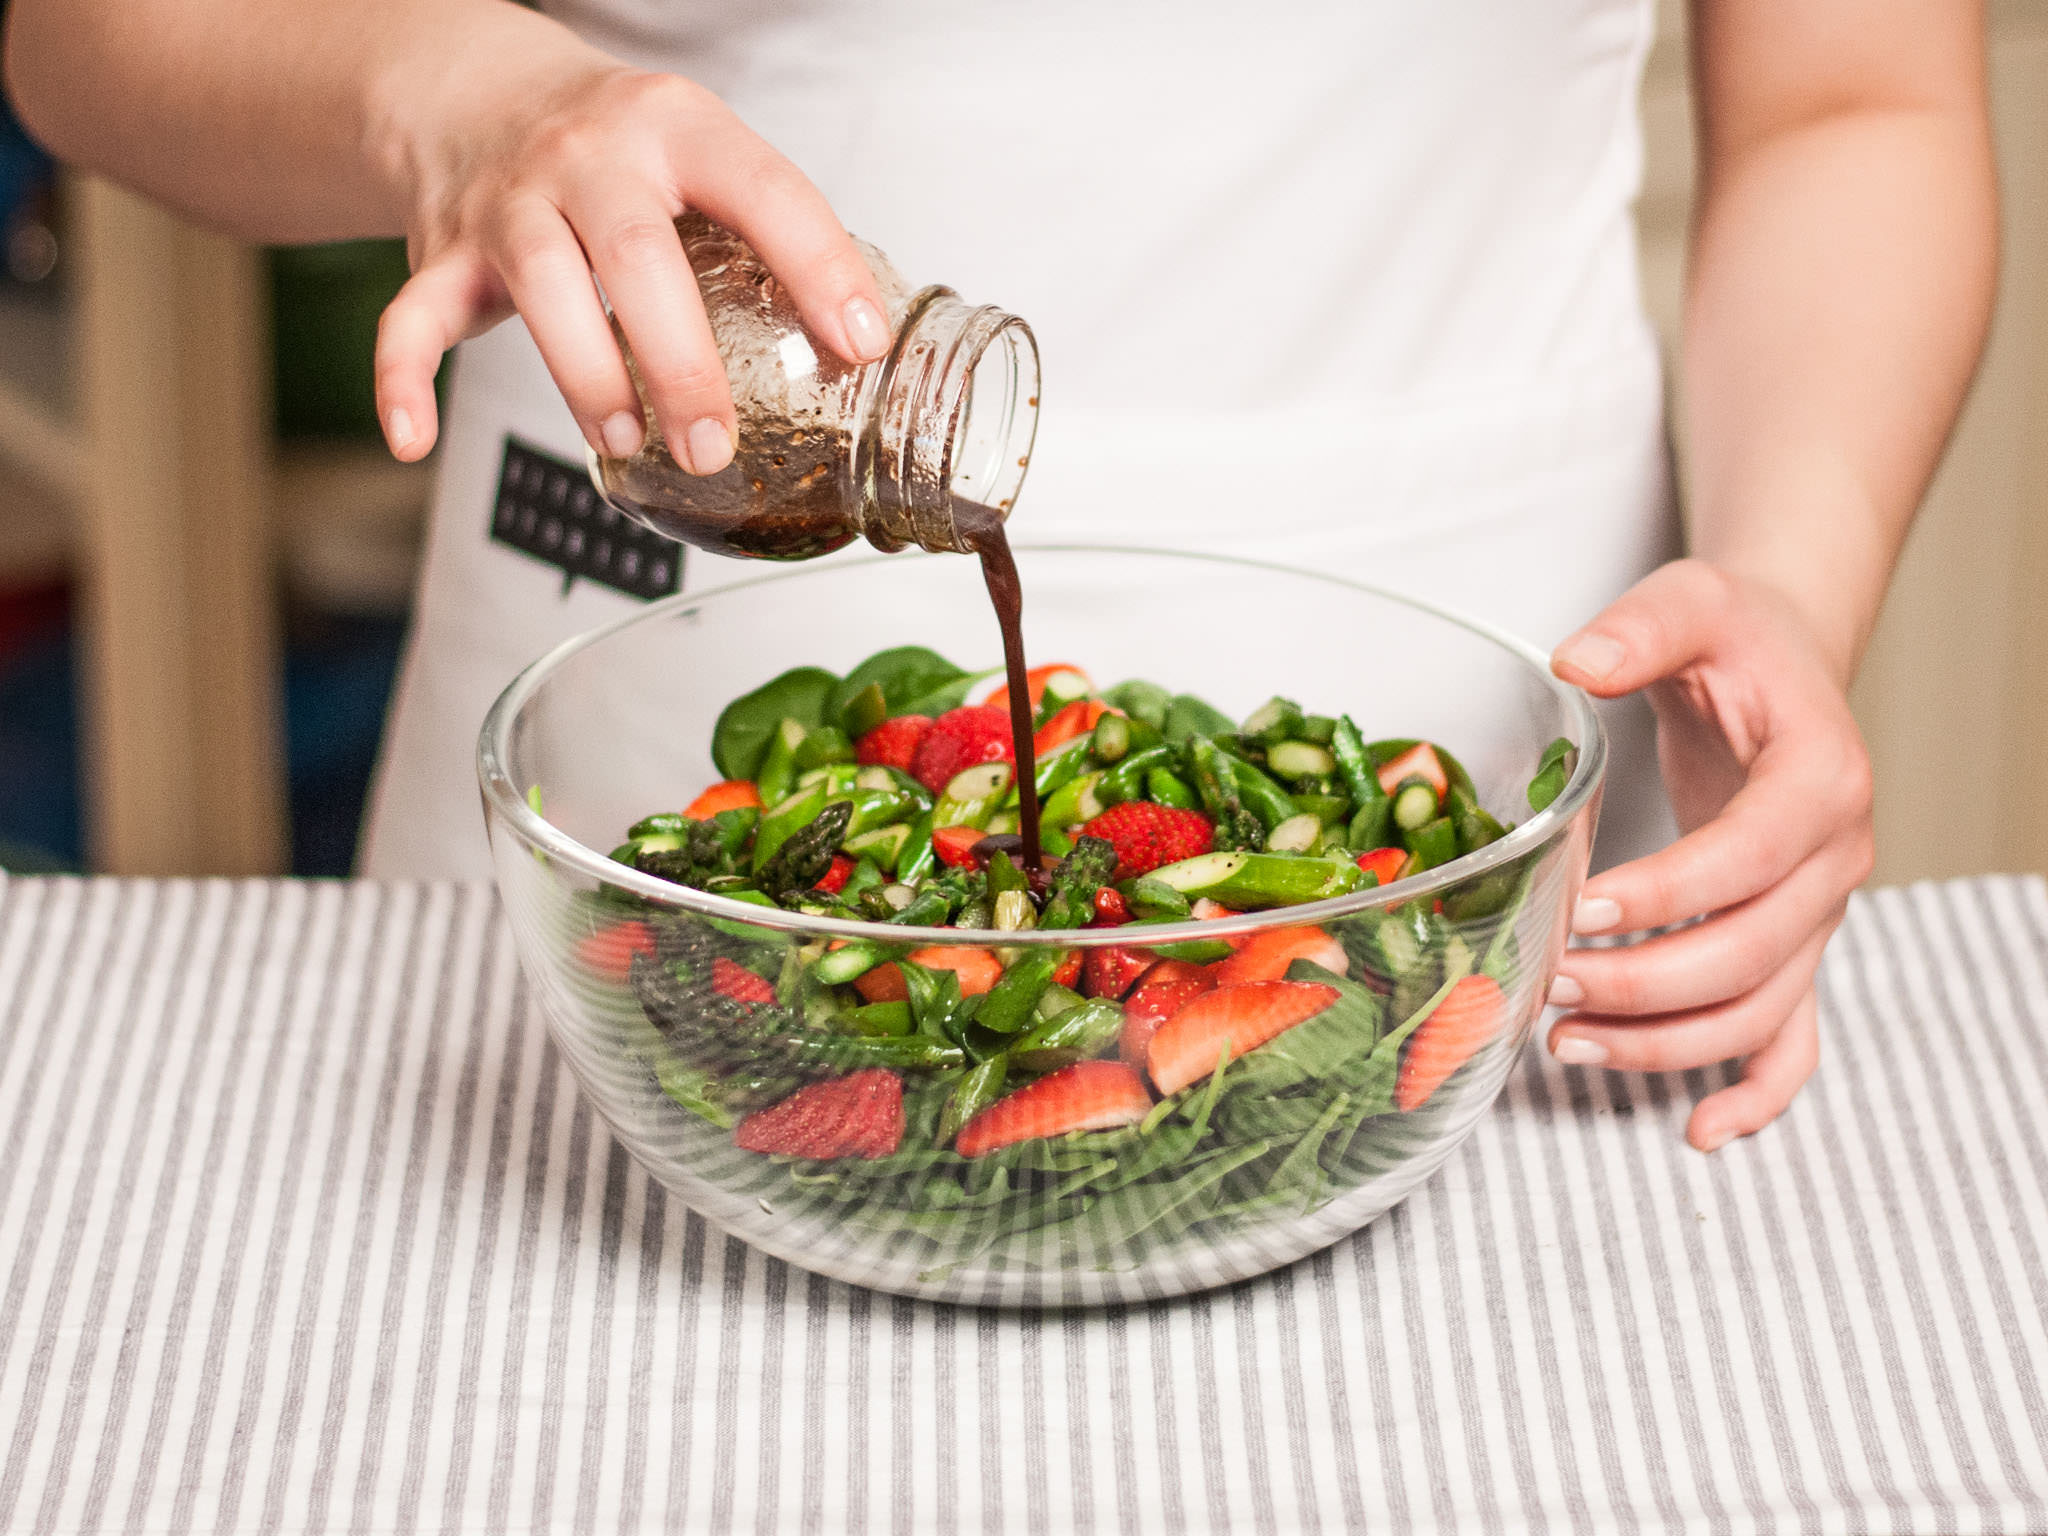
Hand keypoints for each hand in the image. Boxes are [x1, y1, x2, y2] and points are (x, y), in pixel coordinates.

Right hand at [371, 34, 890, 470]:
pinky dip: (401, 379)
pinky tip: (414, 440)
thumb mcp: (702, 154)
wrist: (475, 88)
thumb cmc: (618, 149)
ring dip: (584, 376)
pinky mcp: (444, 250)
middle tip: (714, 444)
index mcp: (677, 128)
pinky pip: (410, 315)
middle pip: (636, 252)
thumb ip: (767, 236)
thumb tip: (860, 344)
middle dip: (678, 358)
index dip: (818, 265)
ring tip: (625, 445)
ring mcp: (510, 202)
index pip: (761, 189)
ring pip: (541, 284)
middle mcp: (589, 156)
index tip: (859, 346)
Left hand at [1543, 559, 1875, 1150]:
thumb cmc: (1734, 640)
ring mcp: (1817, 913)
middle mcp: (1833, 859)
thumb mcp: (1689, 603)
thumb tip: (1578, 660)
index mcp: (1819, 780)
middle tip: (1551, 985)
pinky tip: (1696, 1131)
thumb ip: (1638, 630)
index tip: (1584, 909)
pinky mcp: (1792, 944)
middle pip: (1753, 953)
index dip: (1671, 895)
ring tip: (1565, 1043)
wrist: (1779, 664)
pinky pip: (1794, 1039)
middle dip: (1647, 984)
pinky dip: (1755, 1094)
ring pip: (1760, 1009)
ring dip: (1667, 1044)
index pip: (1749, 858)